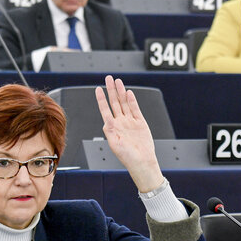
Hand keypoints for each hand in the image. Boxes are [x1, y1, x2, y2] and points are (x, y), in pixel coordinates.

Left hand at [95, 75, 163, 191]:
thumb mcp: (114, 145)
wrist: (142, 162)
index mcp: (112, 127)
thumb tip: (105, 122)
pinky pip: (135, 109)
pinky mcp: (140, 122)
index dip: (101, 99)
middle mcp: (120, 122)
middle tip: (108, 78)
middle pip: (115, 102)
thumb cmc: (127, 157)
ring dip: (121, 92)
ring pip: (124, 103)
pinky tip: (128, 93)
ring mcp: (130, 121)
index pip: (105, 109)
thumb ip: (110, 132)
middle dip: (111, 90)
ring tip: (118, 82)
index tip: (98, 89)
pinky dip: (132, 100)